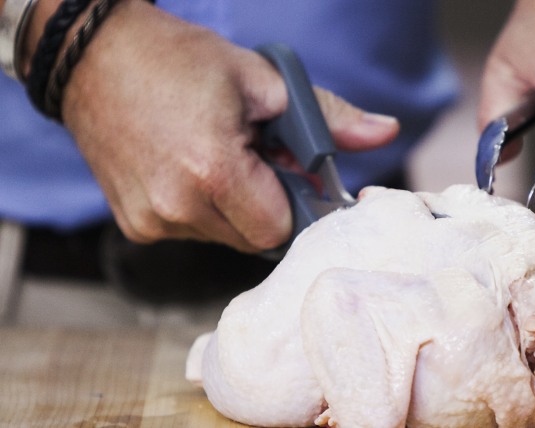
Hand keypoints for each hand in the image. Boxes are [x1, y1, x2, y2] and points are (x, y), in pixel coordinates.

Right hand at [60, 0, 398, 252]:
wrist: (94, 58)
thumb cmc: (179, 61)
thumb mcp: (263, 80)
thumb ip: (329, 118)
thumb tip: (388, 133)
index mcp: (213, 172)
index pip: (281, 229)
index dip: (295, 203)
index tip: (293, 175)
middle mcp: (176, 208)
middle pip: (254, 238)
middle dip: (268, 204)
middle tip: (256, 158)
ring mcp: (150, 221)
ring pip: (224, 237)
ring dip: (235, 207)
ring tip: (218, 157)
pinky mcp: (133, 225)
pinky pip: (191, 232)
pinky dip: (202, 209)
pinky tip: (190, 170)